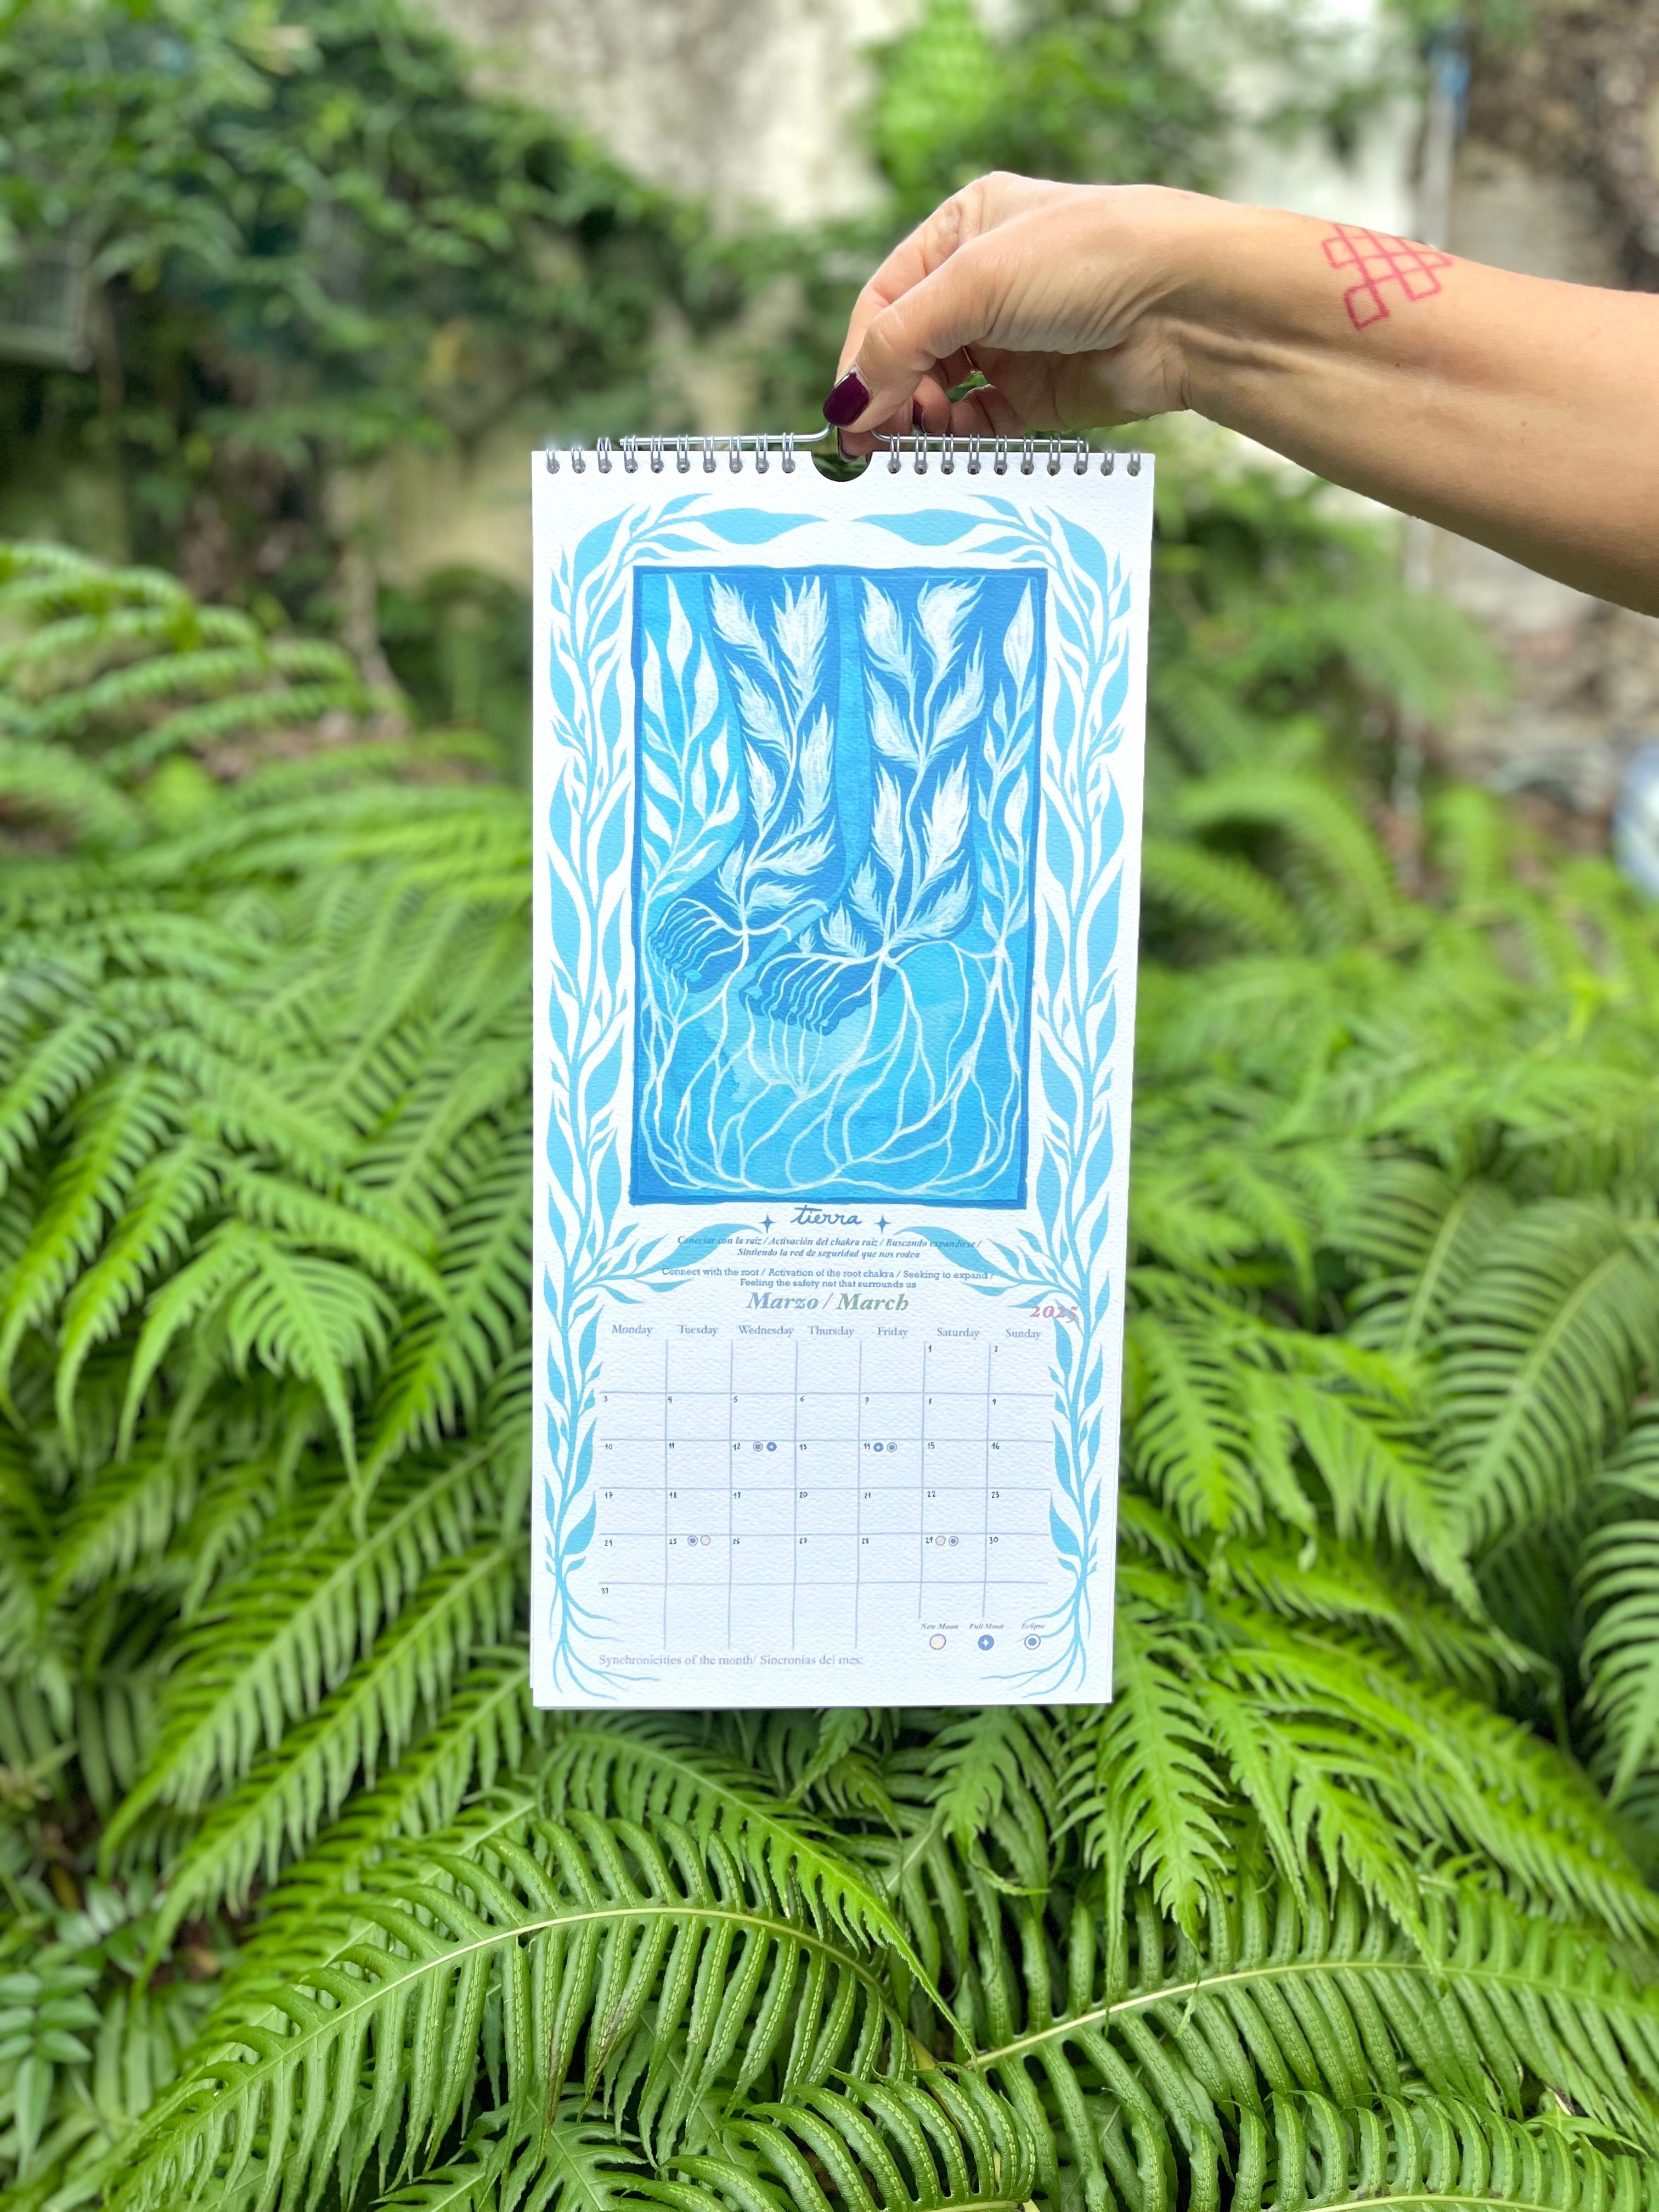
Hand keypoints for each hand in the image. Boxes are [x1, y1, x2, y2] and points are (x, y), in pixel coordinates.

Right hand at [823, 174, 1240, 447]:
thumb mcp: (974, 283)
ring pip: (941, 391)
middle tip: (873, 442)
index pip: (885, 299)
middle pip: (908, 350)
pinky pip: (981, 424)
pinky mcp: (1041, 392)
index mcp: (964, 229)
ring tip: (915, 445)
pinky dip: (961, 440)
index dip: (860, 356)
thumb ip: (900, 342)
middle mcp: (986, 283)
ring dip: (922, 421)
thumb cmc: (1089, 259)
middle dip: (887, 394)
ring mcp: (1014, 339)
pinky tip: (953, 449)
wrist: (1188, 306)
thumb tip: (848, 401)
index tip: (847, 410)